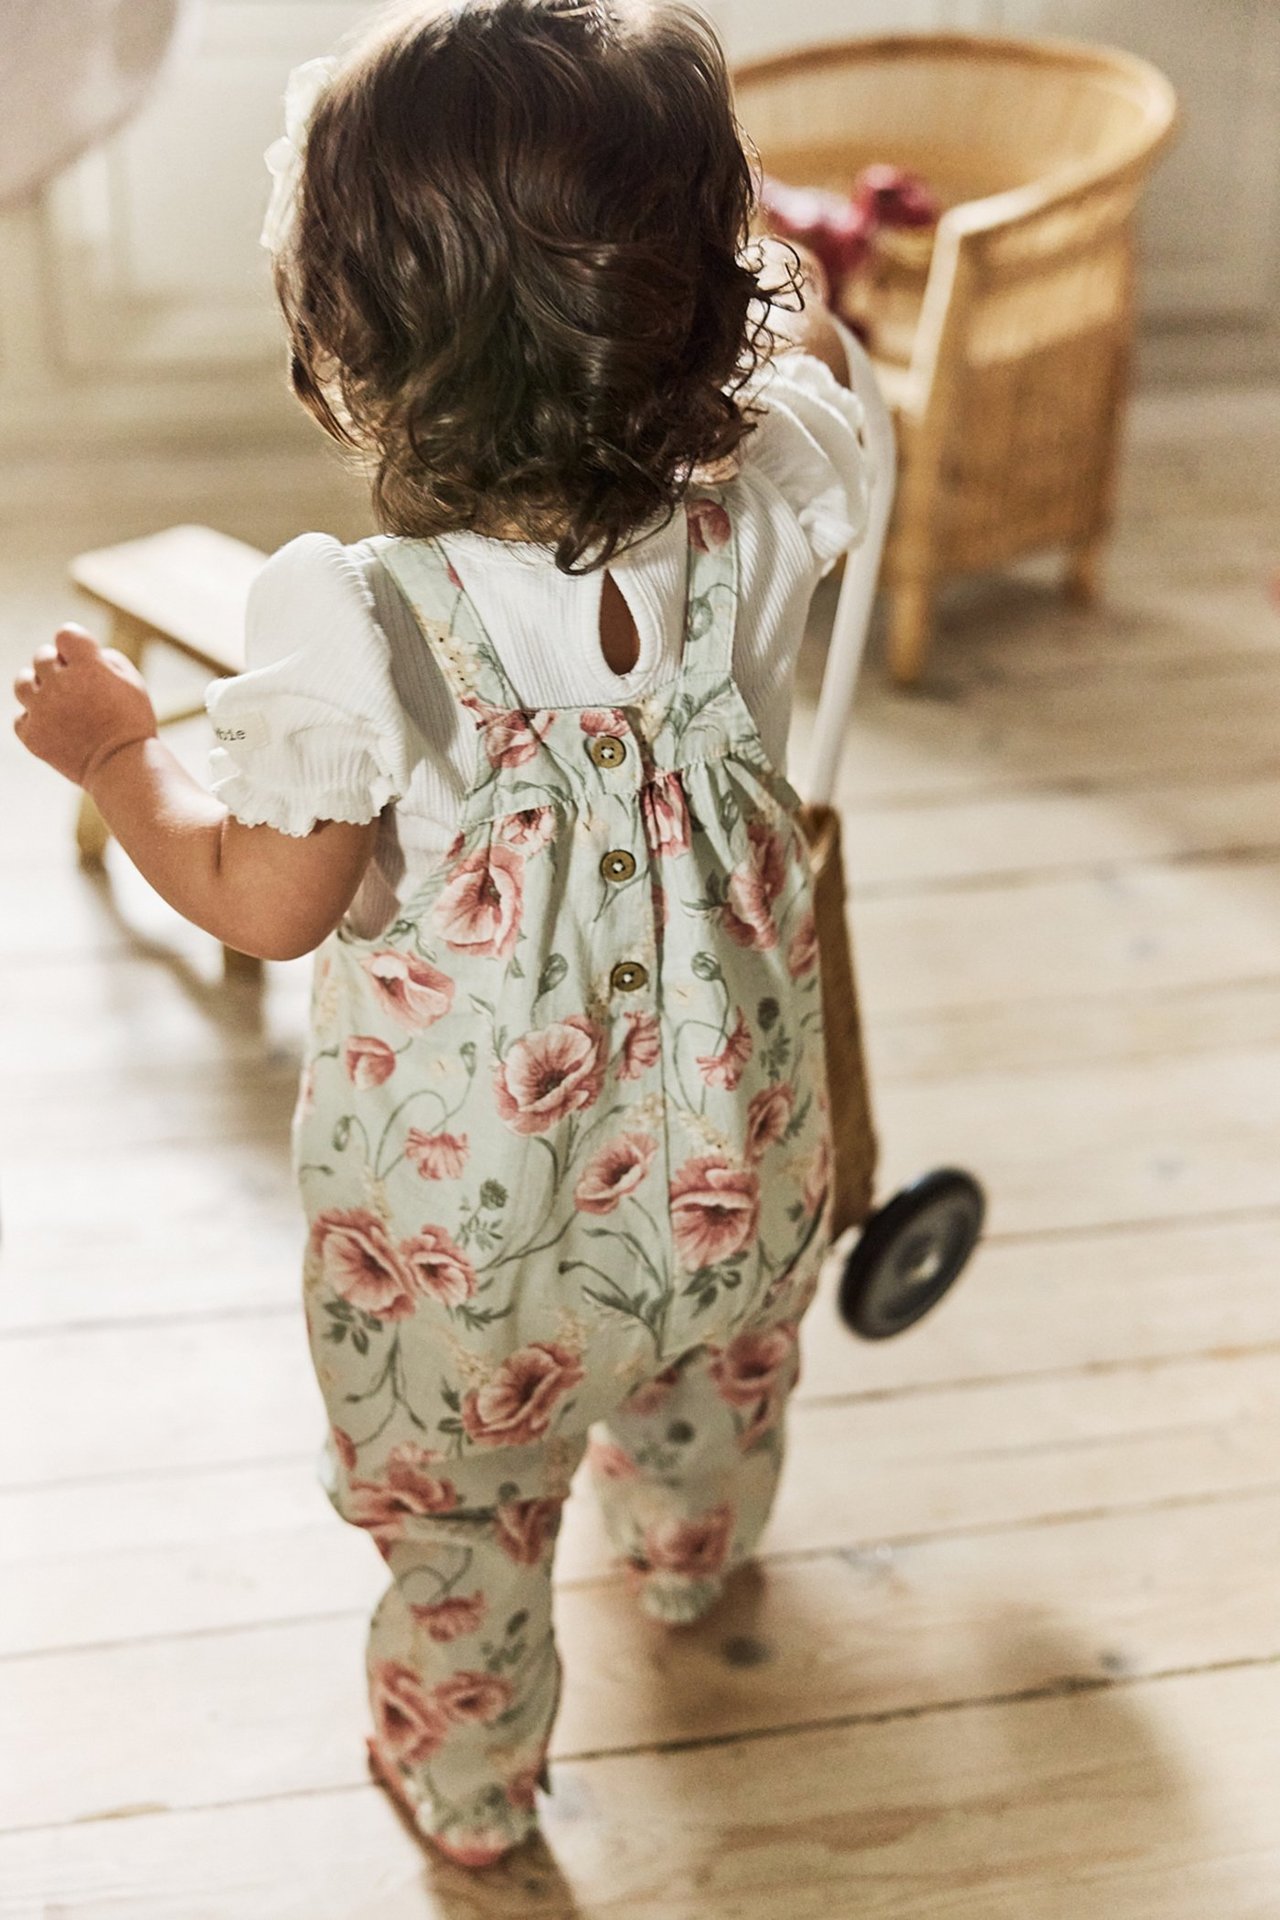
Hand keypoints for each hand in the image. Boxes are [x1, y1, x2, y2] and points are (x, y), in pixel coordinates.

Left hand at [13, 625, 157, 789]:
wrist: (122, 768)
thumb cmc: (132, 723)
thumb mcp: (133, 683)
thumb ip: (106, 660)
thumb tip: (83, 655)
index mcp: (88, 666)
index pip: (65, 633)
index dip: (73, 643)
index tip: (82, 657)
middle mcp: (60, 683)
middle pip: (42, 656)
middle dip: (57, 666)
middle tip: (75, 685)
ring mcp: (42, 710)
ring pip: (22, 682)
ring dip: (36, 686)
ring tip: (53, 699)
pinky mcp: (33, 735)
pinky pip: (21, 718)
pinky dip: (34, 720)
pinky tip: (53, 726)